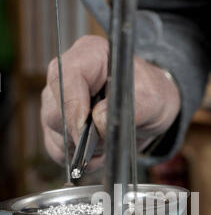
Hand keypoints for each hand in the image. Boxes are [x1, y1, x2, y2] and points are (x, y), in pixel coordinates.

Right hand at [41, 35, 180, 171]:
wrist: (150, 111)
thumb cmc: (151, 95)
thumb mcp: (153, 100)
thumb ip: (131, 108)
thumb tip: (99, 120)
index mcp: (89, 55)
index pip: (65, 77)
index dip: (72, 106)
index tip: (84, 131)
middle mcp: (66, 76)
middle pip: (55, 110)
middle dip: (80, 134)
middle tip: (106, 141)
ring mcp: (57, 102)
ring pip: (54, 132)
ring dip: (81, 148)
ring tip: (108, 145)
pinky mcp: (57, 125)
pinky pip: (56, 149)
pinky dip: (77, 158)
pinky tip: (98, 154)